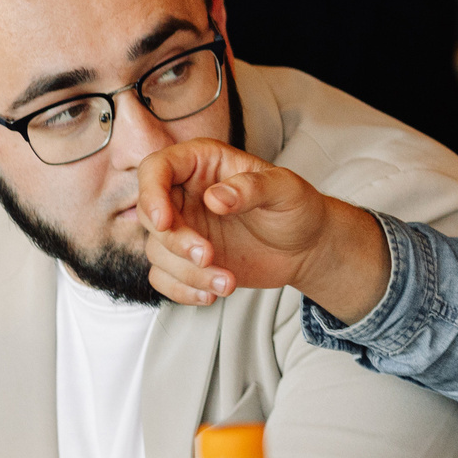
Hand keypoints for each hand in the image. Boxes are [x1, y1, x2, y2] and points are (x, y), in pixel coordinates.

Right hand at [137, 139, 389, 321]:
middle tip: (208, 256)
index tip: (165, 222)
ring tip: (228, 282)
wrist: (307, 247)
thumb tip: (215, 198)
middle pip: (150, 216)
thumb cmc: (297, 207)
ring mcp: (184, 228)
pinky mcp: (186, 259)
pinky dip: (183, 290)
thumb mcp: (285, 189)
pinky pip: (164, 277)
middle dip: (175, 242)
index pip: (155, 169)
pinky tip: (213, 294)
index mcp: (202, 163)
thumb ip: (253, 187)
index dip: (150, 194)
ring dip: (188, 272)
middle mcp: (185, 194)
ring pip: (157, 252)